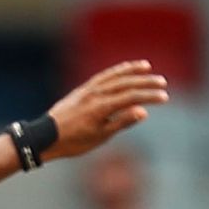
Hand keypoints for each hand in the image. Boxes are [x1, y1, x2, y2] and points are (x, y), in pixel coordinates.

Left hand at [41, 61, 168, 161]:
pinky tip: (122, 70)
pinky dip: (114, 71)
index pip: (132, 98)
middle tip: (162, 83)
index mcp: (101, 108)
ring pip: (113, 76)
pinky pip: (102, 76)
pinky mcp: (81, 90)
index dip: (150, 97)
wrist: (44, 138)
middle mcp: (95, 94)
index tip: (164, 97)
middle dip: (145, 83)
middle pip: (126, 84)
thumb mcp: (99, 137)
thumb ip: (121, 122)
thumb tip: (142, 111)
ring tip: (146, 66)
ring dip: (131, 71)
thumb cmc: (72, 142)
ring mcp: (87, 90)